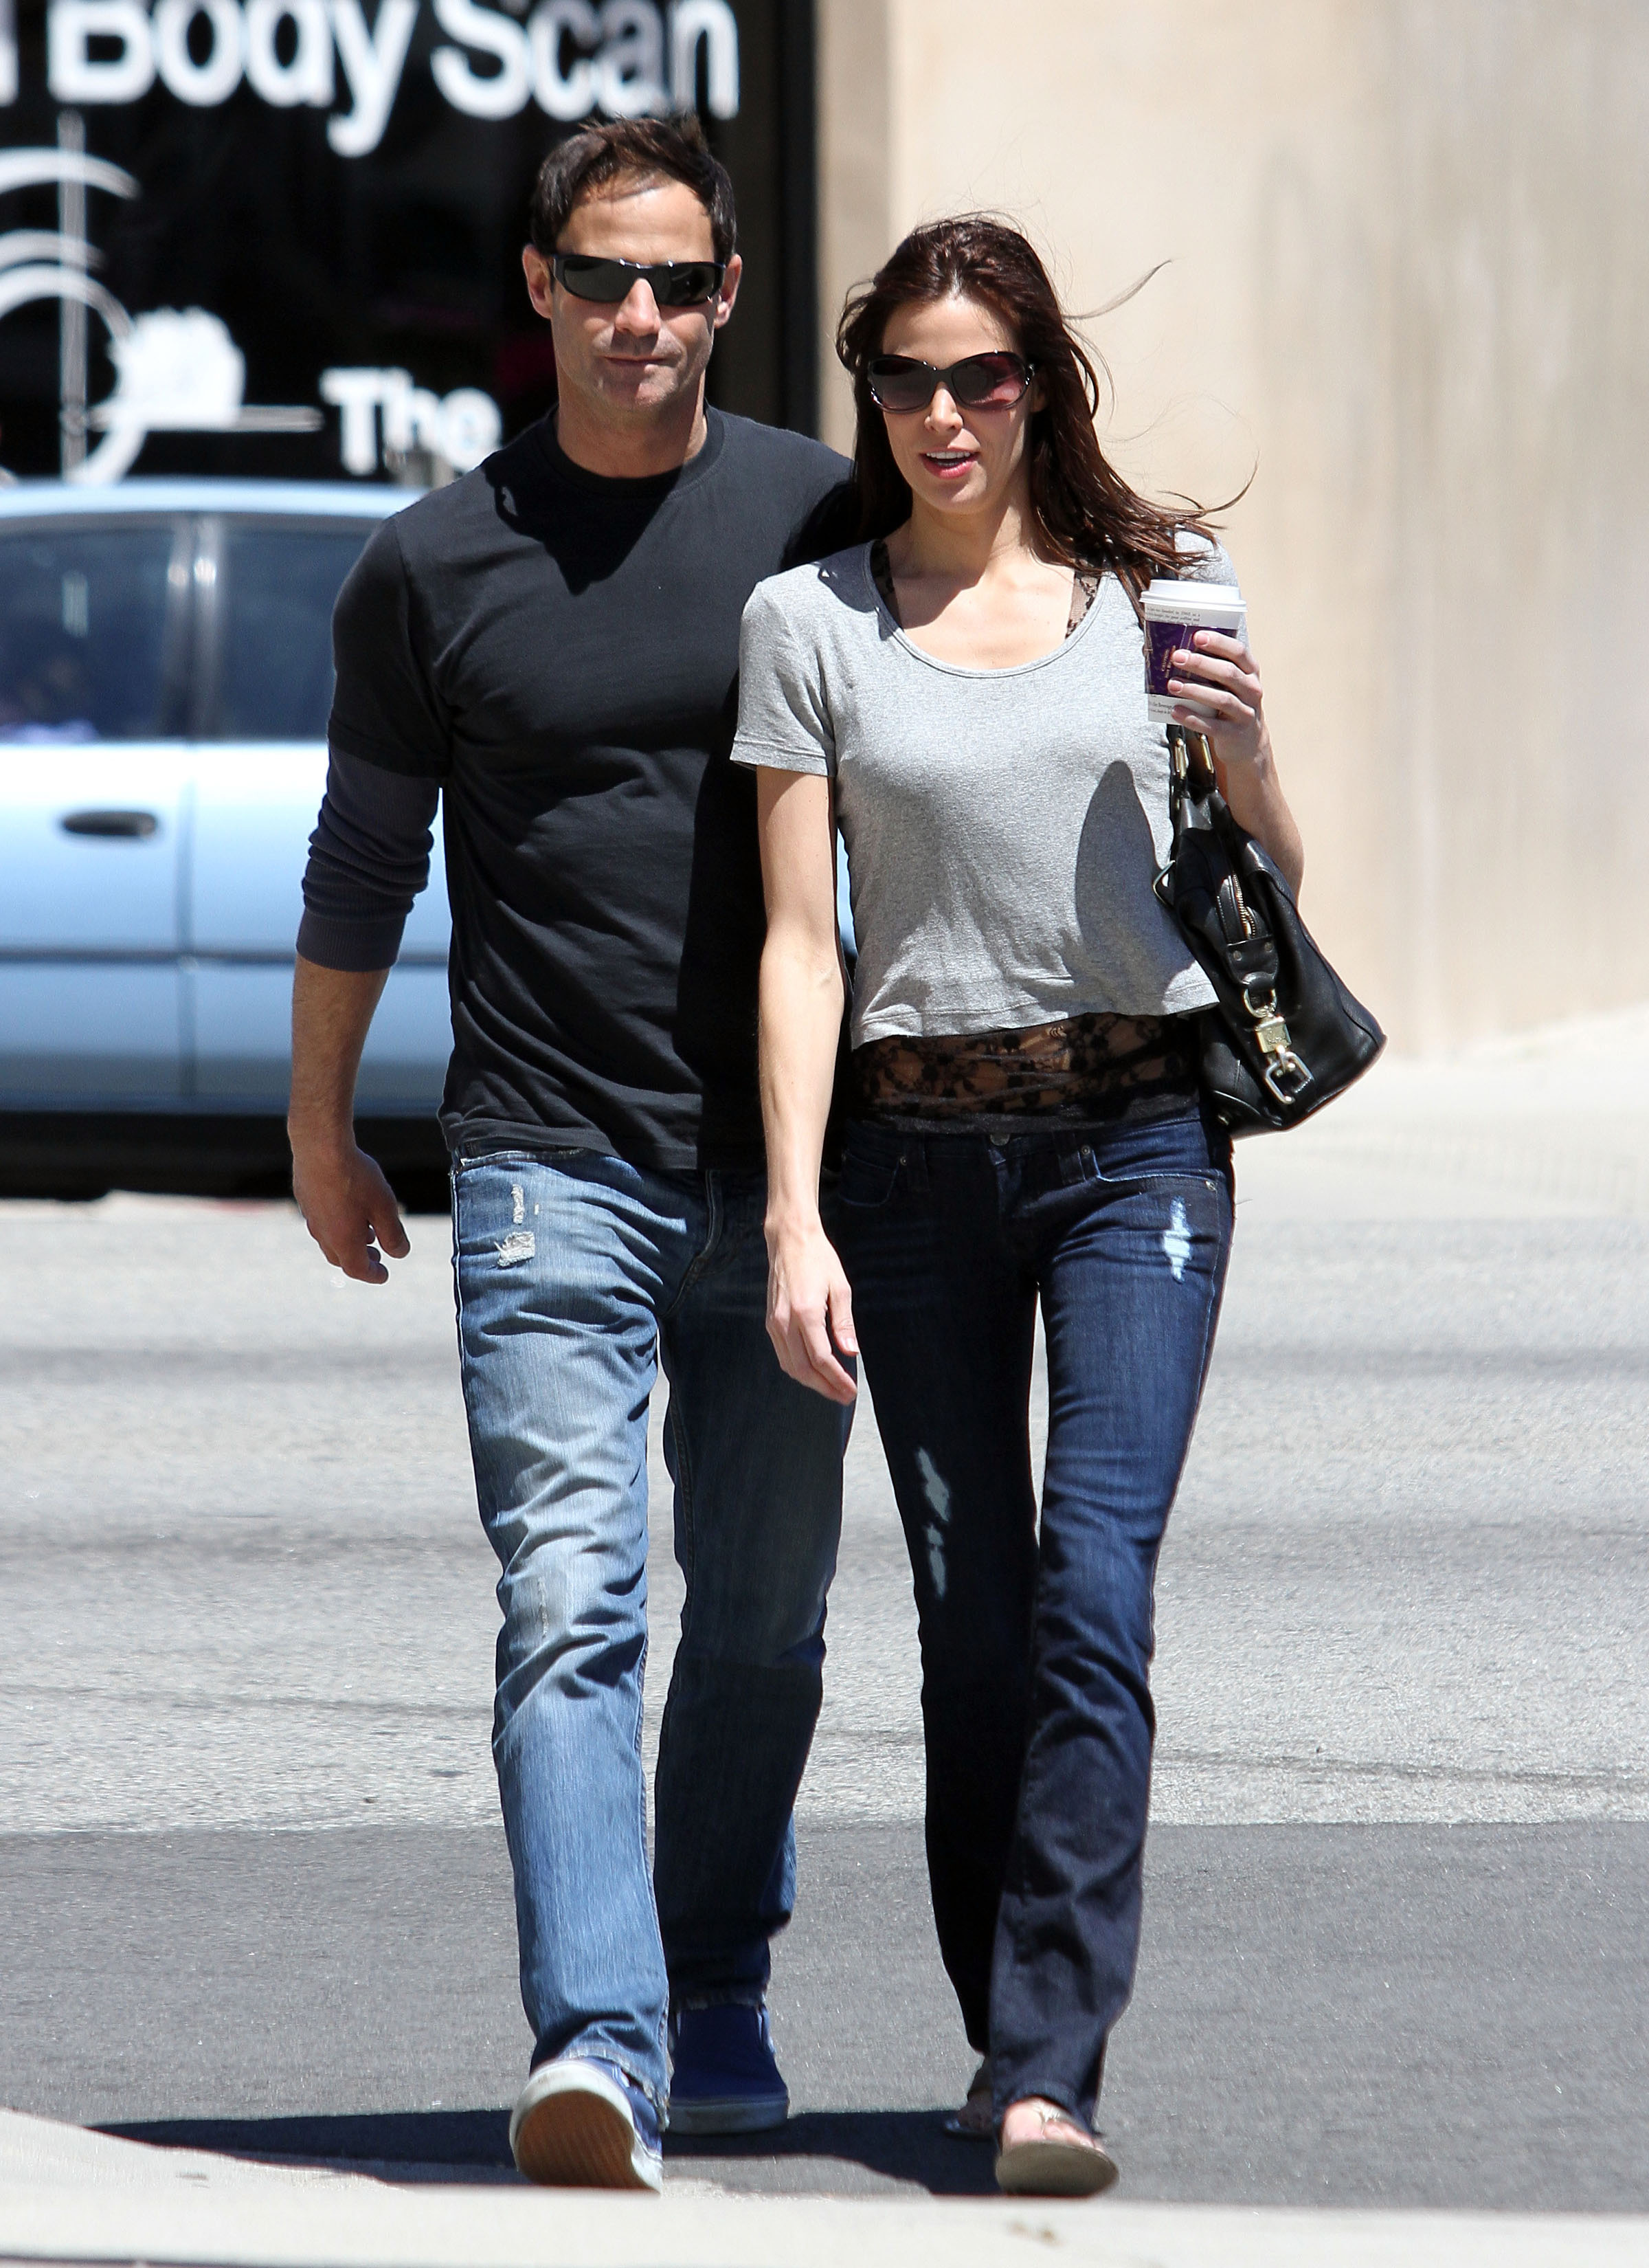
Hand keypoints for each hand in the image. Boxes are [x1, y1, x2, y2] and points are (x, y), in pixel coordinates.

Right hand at [291, 1135, 410, 1284]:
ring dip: (349, 1242)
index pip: (358, 1270)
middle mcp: (323, 1233)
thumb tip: (400, 1253)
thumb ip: (393, 1234)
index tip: (384, 1275)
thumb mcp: (384, 1207)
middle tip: (376, 1257)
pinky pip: (322, 1222)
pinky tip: (348, 1210)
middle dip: (361, 1261)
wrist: (320, 1147)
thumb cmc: (354, 1177)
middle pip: (341, 1258)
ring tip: (367, 1234)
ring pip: (330, 1240)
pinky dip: (337, 1225)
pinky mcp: (305, 1199)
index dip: (374, 1275)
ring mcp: (311, 1217)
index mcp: (343, 1241)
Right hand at [765, 1218, 857, 1403]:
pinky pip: (782, 1354)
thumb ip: (844, 1323)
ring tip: (831, 1389)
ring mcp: (774, 1323)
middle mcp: (785, 1322)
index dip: (837, 1379)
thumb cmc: (819, 1260)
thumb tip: (850, 1352)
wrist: (789, 1241)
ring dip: (811, 1382)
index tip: (851, 1390)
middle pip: (804, 1369)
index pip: (821, 1359)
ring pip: (790, 1366)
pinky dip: (797, 1369)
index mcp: (806, 1313)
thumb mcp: (840, 1289)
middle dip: (825, 1387)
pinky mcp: (769, 1322)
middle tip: (844, 1396)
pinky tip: (812, 1372)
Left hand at [1167, 628, 1271, 775]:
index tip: (1197, 636)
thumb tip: (1178, 653)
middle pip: (1228, 673)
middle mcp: (1252, 691)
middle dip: (1201, 664)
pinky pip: (1212, 726)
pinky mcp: (1234, 734)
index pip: (1239, 652)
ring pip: (1221, 699)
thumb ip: (1213, 669)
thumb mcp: (1230, 685)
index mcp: (1250, 673)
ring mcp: (1245, 713)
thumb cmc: (1231, 704)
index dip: (1219, 643)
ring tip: (1172, 684)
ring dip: (1195, 690)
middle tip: (1177, 657)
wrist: (1247, 743)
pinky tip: (1175, 711)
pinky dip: (1193, 718)